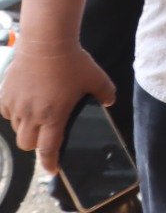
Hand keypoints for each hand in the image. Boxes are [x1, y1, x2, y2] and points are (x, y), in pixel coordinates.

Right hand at [0, 41, 114, 173]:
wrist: (46, 41)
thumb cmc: (73, 61)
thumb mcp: (97, 78)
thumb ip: (106, 93)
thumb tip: (109, 103)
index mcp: (54, 115)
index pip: (48, 149)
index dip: (50, 163)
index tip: (53, 171)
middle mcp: (32, 114)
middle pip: (27, 144)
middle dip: (37, 145)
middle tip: (46, 137)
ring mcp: (16, 105)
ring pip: (17, 129)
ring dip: (26, 128)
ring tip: (39, 116)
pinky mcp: (5, 94)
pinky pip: (7, 113)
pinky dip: (15, 114)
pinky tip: (27, 103)